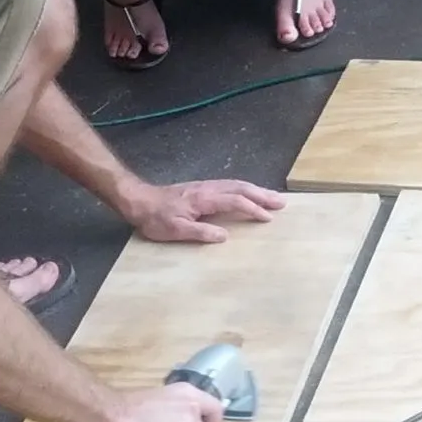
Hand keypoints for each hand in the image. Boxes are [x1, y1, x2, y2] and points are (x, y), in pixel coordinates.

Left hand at [124, 178, 285, 244]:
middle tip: (281, 203)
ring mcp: (206, 186)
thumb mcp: (175, 230)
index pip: (235, 201)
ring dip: (256, 190)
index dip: (253, 209)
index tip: (268, 217)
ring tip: (273, 197)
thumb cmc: (155, 218)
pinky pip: (230, 185)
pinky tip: (250, 192)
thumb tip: (225, 236)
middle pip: (241, 188)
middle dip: (262, 195)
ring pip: (237, 184)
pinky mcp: (203, 188)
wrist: (139, 200)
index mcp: (204, 199)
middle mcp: (208, 189)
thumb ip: (200, 232)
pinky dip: (245, 188)